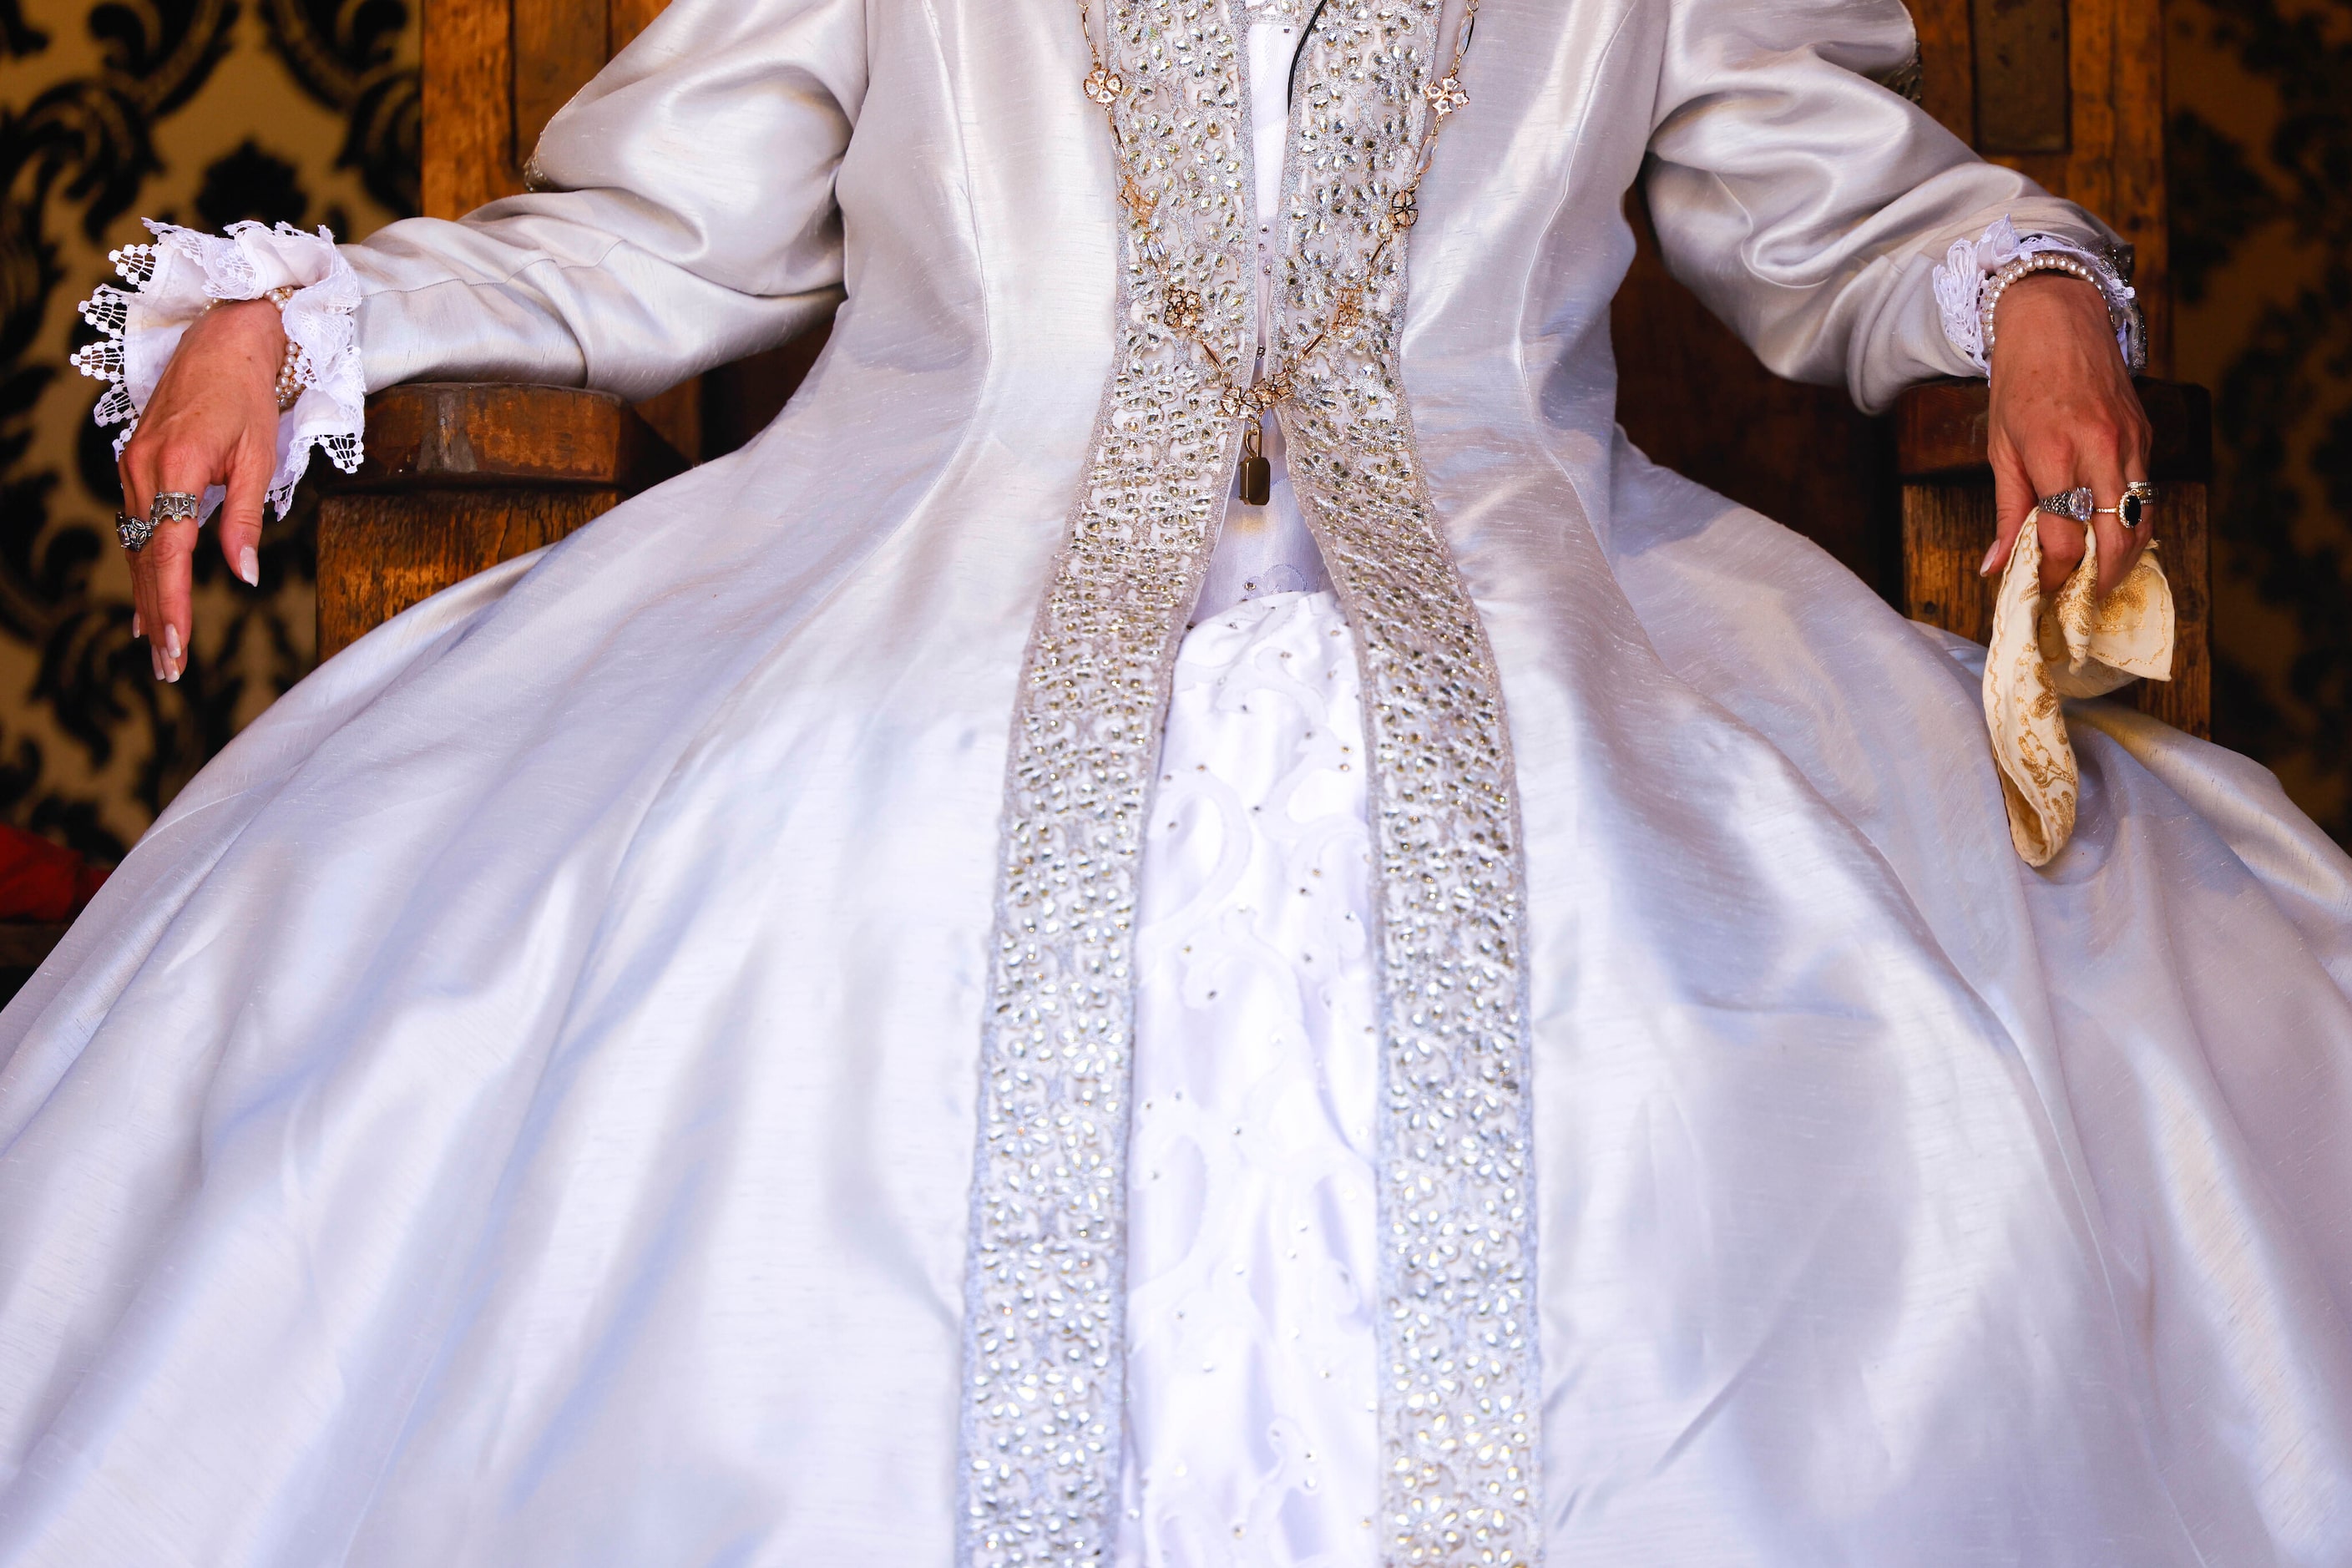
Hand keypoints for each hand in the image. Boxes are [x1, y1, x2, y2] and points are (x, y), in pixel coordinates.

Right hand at [116, 298, 283, 681]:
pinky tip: (151, 594)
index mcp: (175, 469)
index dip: (172, 606)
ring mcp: (133, 465)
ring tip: (159, 646)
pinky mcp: (136, 462)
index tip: (175, 647)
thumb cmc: (249, 393)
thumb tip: (243, 574)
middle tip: (167, 668)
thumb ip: (244, 518)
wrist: (223, 337)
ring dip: (148, 596)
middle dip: (157, 616)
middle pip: (146, 559)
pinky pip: (138, 524)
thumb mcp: (259, 456)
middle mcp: (143, 470)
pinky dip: (145, 563)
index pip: (170, 555)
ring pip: (138, 545)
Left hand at [1976, 272, 2152, 598]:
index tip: (2044, 593)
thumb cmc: (2019, 382)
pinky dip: (2135, 520)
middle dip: (2102, 579)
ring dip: (2126, 556)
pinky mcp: (2147, 433)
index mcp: (2054, 454)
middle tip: (2083, 600)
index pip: (2064, 538)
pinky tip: (2115, 535)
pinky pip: (2148, 490)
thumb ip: (2007, 510)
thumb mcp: (2000, 447)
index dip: (2054, 576)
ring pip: (2144, 518)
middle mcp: (2100, 449)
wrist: (2058, 319)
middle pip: (2117, 537)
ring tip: (2101, 578)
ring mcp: (2131, 441)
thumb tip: (1996, 566)